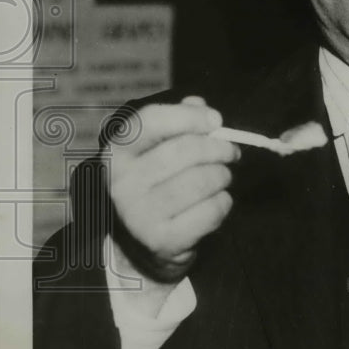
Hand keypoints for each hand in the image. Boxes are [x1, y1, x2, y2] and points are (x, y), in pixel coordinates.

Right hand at [104, 96, 239, 296]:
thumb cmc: (156, 185)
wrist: (141, 244)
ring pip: (202, 181)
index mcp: (117, 152)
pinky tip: (217, 201)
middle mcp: (122, 182)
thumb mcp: (156, 150)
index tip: (216, 120)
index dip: (189, 116)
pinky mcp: (163, 240)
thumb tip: (199, 105)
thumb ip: (178, 122)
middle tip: (231, 152)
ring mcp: (140, 214)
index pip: (152, 121)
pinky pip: (210, 211)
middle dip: (219, 149)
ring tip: (222, 177)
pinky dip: (223, 203)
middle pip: (185, 150)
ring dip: (223, 176)